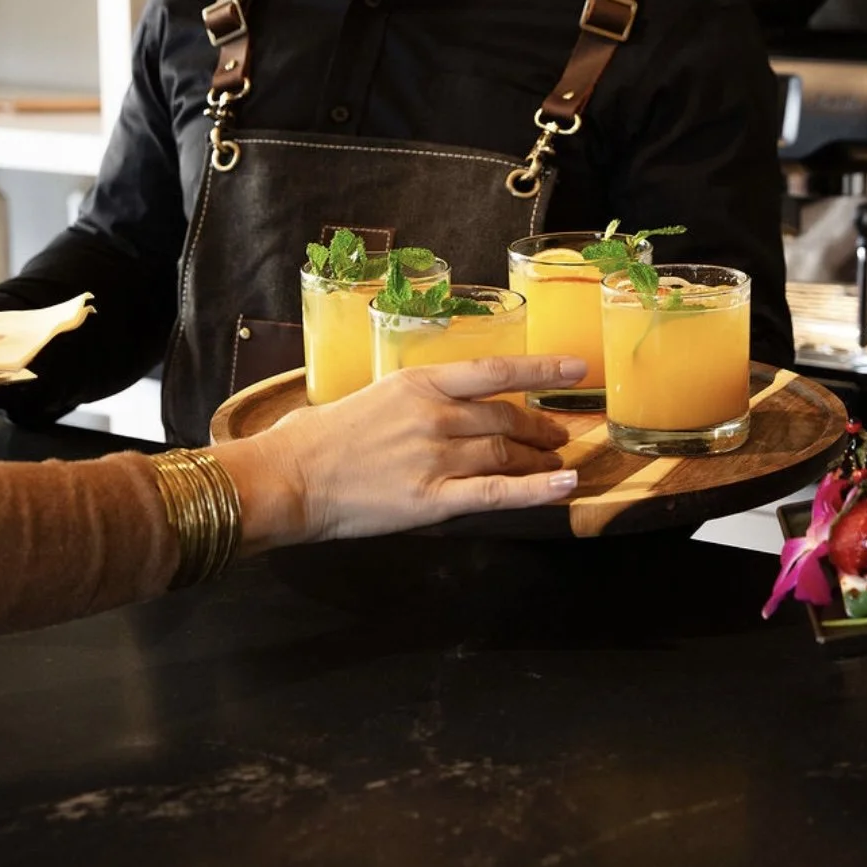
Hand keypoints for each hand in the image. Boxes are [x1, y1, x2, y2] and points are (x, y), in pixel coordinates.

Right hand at [214, 355, 587, 544]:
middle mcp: (434, 415)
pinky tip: (564, 485)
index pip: (494, 370)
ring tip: (555, 462)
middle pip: (507, 416)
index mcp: (419, 383)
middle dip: (540, 426)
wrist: (290, 477)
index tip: (576, 368)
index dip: (541, 368)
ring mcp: (435, 457)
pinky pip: (496, 492)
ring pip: (506, 452)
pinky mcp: (432, 499)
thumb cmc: (323, 438)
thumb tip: (451, 402)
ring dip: (538, 458)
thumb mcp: (376, 397)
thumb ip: (419, 398)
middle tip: (558, 435)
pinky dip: (536, 489)